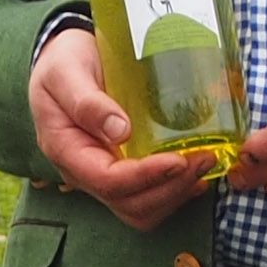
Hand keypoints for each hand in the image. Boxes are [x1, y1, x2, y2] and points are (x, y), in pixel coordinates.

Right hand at [30, 23, 214, 232]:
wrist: (63, 58)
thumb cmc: (63, 62)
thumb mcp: (66, 72)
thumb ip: (87, 102)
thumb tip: (121, 132)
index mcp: (66, 150)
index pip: (108, 181)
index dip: (146, 176)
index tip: (178, 159)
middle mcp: (83, 172)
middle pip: (129, 203)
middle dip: (170, 188)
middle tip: (202, 159)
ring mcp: (103, 176)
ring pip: (142, 209)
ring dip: (176, 193)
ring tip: (204, 164)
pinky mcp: (122, 171)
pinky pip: (149, 197)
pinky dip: (176, 191)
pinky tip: (195, 174)